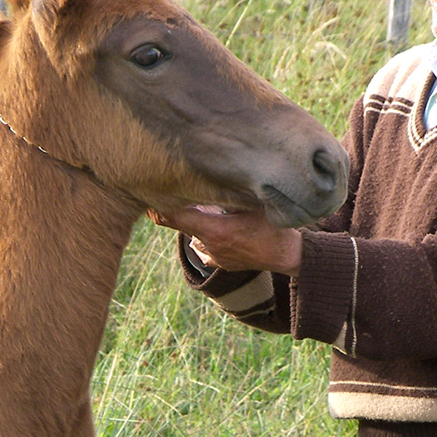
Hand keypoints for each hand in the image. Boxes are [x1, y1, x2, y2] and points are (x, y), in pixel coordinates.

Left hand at [147, 206, 302, 275]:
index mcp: (215, 230)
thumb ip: (230, 193)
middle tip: (182, 193)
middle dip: (182, 209)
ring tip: (213, 212)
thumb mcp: (253, 204)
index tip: (149, 197)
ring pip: (194, 235)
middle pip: (183, 224)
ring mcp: (214, 257)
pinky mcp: (220, 263)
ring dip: (198, 223)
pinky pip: (205, 247)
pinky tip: (221, 228)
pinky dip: (206, 236)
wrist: (287, 256)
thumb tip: (212, 173)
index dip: (159, 207)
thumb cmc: (273, 226)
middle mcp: (209, 245)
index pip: (176, 217)